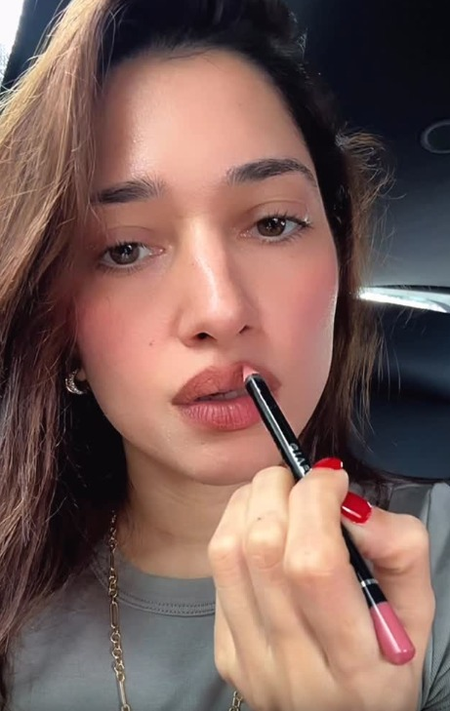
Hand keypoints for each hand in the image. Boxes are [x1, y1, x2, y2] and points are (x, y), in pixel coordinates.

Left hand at [208, 464, 434, 710]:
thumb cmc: (385, 659)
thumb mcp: (415, 612)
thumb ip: (401, 551)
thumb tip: (351, 505)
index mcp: (356, 664)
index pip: (313, 563)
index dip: (316, 501)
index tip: (332, 478)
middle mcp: (296, 669)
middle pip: (263, 548)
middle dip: (277, 489)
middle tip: (300, 480)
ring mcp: (252, 663)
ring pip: (228, 553)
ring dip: (249, 502)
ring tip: (276, 492)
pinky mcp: (226, 654)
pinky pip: (218, 573)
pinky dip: (235, 530)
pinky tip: (260, 527)